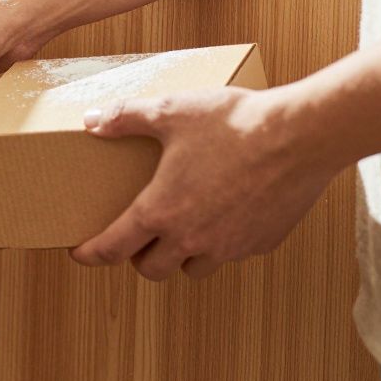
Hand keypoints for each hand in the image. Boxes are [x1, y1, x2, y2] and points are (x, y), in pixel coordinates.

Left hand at [70, 87, 349, 279]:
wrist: (301, 137)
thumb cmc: (232, 123)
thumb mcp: (170, 111)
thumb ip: (125, 118)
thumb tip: (91, 121)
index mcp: (160, 211)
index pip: (113, 248)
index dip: (90, 253)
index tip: (79, 253)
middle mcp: (192, 239)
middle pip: (152, 269)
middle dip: (137, 257)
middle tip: (135, 236)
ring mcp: (228, 246)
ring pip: (193, 269)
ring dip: (180, 256)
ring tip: (180, 230)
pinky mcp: (261, 244)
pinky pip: (232, 253)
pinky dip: (221, 243)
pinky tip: (224, 215)